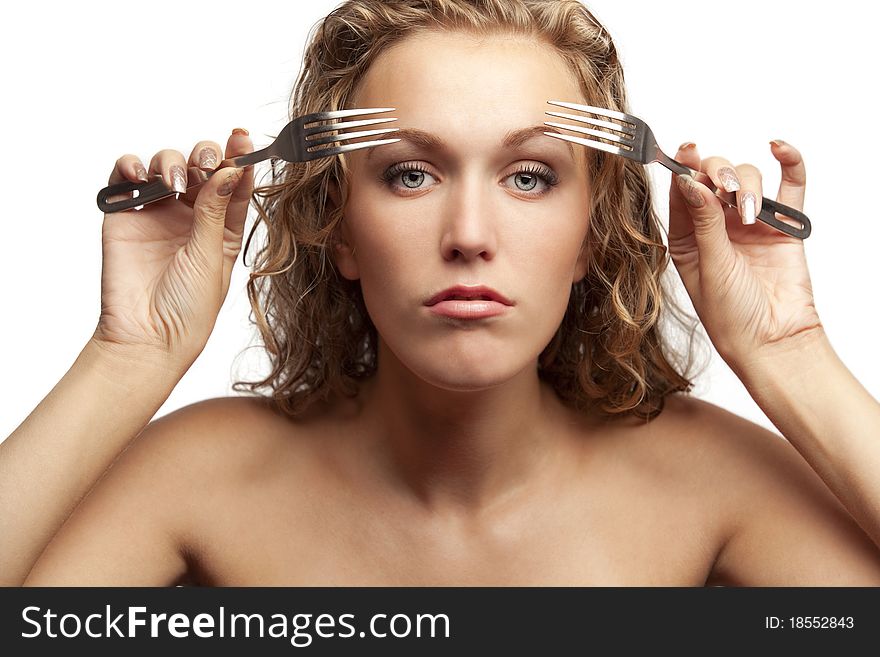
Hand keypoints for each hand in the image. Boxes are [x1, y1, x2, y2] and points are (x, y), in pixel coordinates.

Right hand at [90, 129, 254, 367]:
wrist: (148, 336)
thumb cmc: (189, 308)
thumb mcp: (211, 256)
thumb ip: (216, 211)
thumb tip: (229, 170)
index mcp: (224, 227)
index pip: (234, 184)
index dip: (239, 158)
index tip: (242, 138)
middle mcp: (192, 216)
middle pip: (201, 167)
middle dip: (206, 155)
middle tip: (206, 162)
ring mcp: (157, 213)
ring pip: (166, 165)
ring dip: (171, 161)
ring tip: (174, 181)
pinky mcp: (125, 215)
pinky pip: (125, 177)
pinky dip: (131, 166)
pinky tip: (141, 175)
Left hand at [667, 140, 824, 371]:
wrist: (772, 341)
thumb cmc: (730, 315)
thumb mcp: (709, 266)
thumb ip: (703, 223)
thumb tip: (690, 182)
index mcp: (686, 237)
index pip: (683, 193)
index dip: (684, 168)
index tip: (686, 150)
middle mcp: (715, 226)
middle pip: (714, 178)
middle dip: (718, 173)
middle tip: (724, 187)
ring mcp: (749, 223)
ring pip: (748, 179)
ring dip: (748, 186)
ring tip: (749, 213)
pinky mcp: (782, 226)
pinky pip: (788, 186)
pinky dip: (789, 163)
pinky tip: (780, 148)